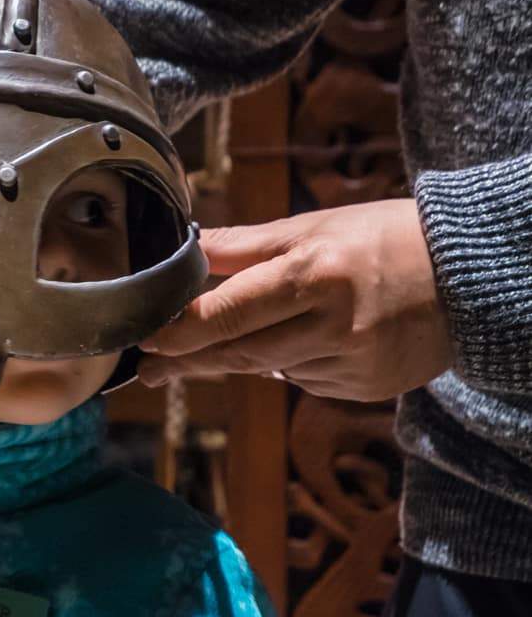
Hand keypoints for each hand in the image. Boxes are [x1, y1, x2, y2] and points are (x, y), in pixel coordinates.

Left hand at [136, 199, 453, 401]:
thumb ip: (241, 246)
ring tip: (198, 354)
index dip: (180, 331)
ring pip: (268, 370)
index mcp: (313, 275)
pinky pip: (303, 381)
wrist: (471, 278)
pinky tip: (296, 343)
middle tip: (146, 370)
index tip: (145, 339)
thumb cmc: (382, 239)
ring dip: (235, 360)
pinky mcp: (363, 389)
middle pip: (238, 352)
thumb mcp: (311, 228)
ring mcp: (350, 364)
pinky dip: (287, 364)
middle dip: (186, 361)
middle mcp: (331, 326)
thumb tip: (182, 249)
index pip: (227, 313)